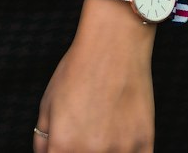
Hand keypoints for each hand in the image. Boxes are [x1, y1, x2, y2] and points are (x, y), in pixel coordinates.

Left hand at [34, 3, 155, 151]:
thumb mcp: (48, 103)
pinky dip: (127, 152)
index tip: (68, 146)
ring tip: (104, 131)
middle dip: (82, 151)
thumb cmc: (79, 69)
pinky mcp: (145, 145)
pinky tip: (121, 137)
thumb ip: (43, 142)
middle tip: (88, 134)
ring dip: (105, 152)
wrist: (114, 45)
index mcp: (63, 146)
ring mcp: (120, 151)